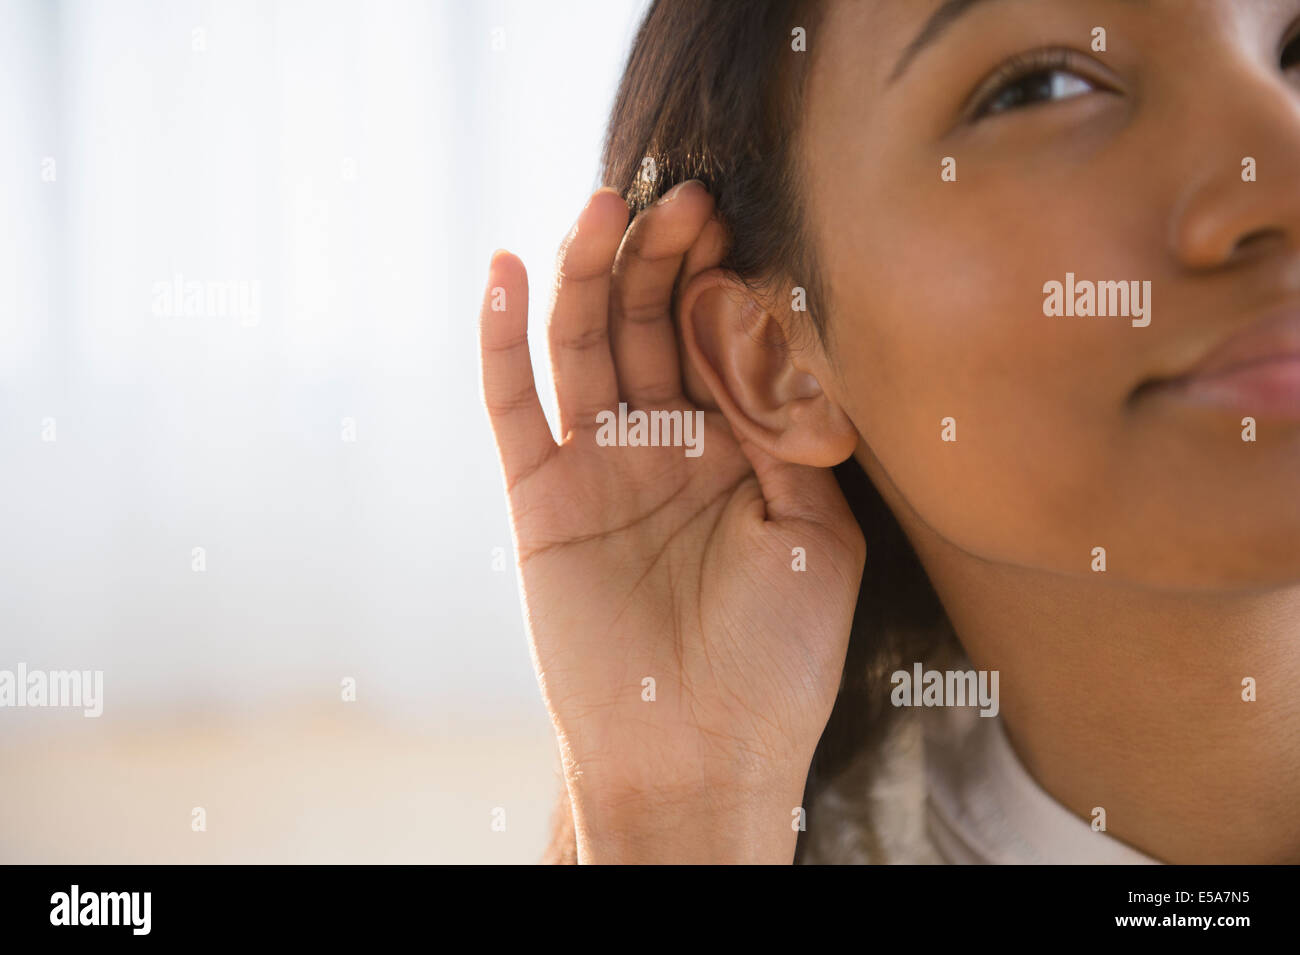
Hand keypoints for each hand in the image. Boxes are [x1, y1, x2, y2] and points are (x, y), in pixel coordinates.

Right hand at [478, 181, 865, 861]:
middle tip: (682, 198)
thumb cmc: (774, 659)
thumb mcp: (817, 536)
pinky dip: (504, 340)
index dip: (722, 277)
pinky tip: (510, 274)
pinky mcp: (540, 498)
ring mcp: (597, 468)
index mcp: (733, 450)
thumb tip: (773, 336)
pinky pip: (514, 407)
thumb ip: (791, 436)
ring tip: (602, 208)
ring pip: (582, 346)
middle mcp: (663, 447)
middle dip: (663, 258)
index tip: (734, 218)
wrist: (697, 753)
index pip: (717, 338)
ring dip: (588, 273)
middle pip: (649, 324)